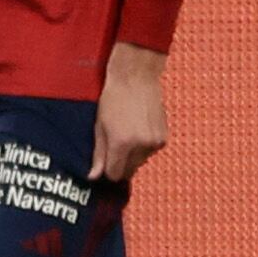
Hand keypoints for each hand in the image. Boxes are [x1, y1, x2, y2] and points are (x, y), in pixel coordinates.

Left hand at [91, 43, 169, 183]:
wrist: (136, 79)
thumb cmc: (113, 99)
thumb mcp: (99, 126)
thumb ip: (98, 154)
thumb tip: (93, 176)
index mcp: (122, 143)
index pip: (115, 174)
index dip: (107, 171)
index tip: (104, 163)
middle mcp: (141, 146)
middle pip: (129, 171)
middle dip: (120, 164)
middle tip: (114, 145)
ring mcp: (155, 142)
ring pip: (140, 162)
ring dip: (132, 155)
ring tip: (126, 133)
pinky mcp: (164, 138)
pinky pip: (150, 152)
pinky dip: (143, 147)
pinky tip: (137, 129)